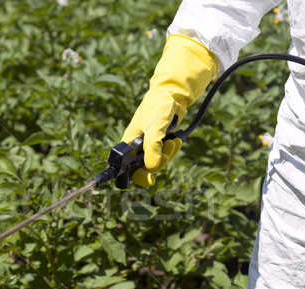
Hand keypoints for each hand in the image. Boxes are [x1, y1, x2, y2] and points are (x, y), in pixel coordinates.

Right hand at [121, 34, 217, 185]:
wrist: (173, 93)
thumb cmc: (159, 106)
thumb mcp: (155, 127)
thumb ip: (152, 148)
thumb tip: (152, 168)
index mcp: (129, 143)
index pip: (127, 168)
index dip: (137, 176)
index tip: (150, 180)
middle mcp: (137, 146)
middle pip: (145, 168)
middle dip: (159, 162)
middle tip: (166, 151)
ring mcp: (149, 145)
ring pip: (157, 162)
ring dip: (168, 155)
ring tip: (173, 142)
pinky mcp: (160, 142)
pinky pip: (165, 155)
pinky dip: (172, 150)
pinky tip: (176, 141)